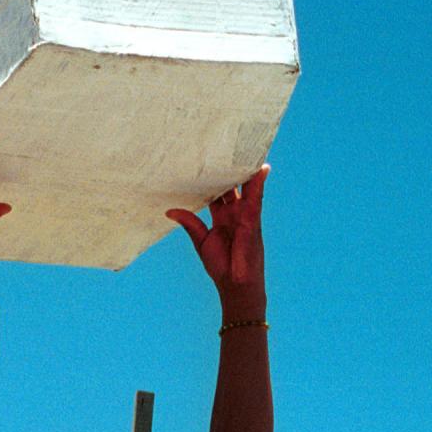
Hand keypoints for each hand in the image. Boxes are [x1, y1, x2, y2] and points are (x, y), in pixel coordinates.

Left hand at [167, 163, 268, 319]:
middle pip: (231, 185)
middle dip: (227, 168)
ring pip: (245, 187)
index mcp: (222, 217)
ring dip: (245, 170)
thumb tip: (170, 210)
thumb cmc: (220, 265)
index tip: (203, 161)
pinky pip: (256, 198)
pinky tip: (261, 169)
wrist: (234, 285)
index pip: (217, 192)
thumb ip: (190, 223)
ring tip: (244, 149)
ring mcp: (245, 215)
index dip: (211, 177)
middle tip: (221, 146)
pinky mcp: (253, 220)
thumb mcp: (201, 241)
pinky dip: (259, 183)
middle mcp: (235, 213)